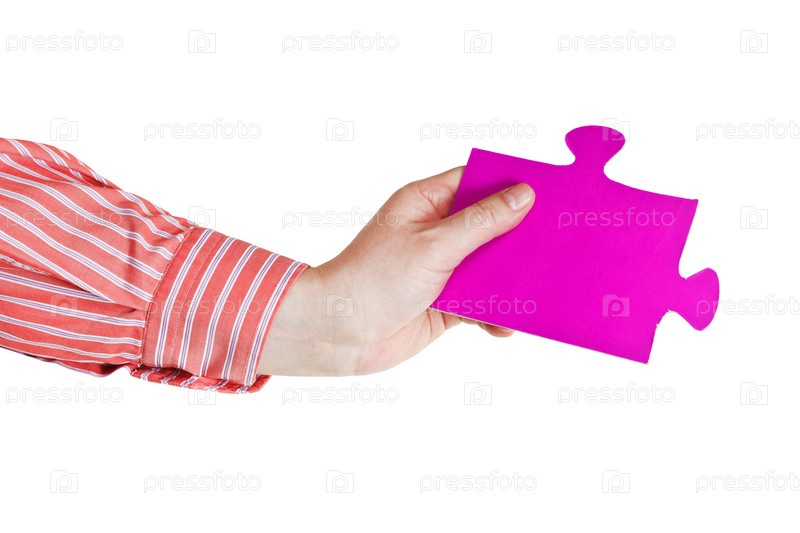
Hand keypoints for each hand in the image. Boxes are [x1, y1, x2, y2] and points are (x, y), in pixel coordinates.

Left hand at [259, 167, 534, 375]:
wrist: (339, 334)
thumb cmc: (373, 279)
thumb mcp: (434, 244)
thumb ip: (481, 222)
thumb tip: (523, 196)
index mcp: (426, 203)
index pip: (476, 182)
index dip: (510, 186)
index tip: (548, 193)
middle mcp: (435, 232)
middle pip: (489, 226)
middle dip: (519, 237)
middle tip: (555, 243)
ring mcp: (441, 268)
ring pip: (489, 266)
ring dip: (510, 279)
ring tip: (538, 287)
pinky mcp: (445, 303)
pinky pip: (481, 303)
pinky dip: (495, 313)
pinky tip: (505, 325)